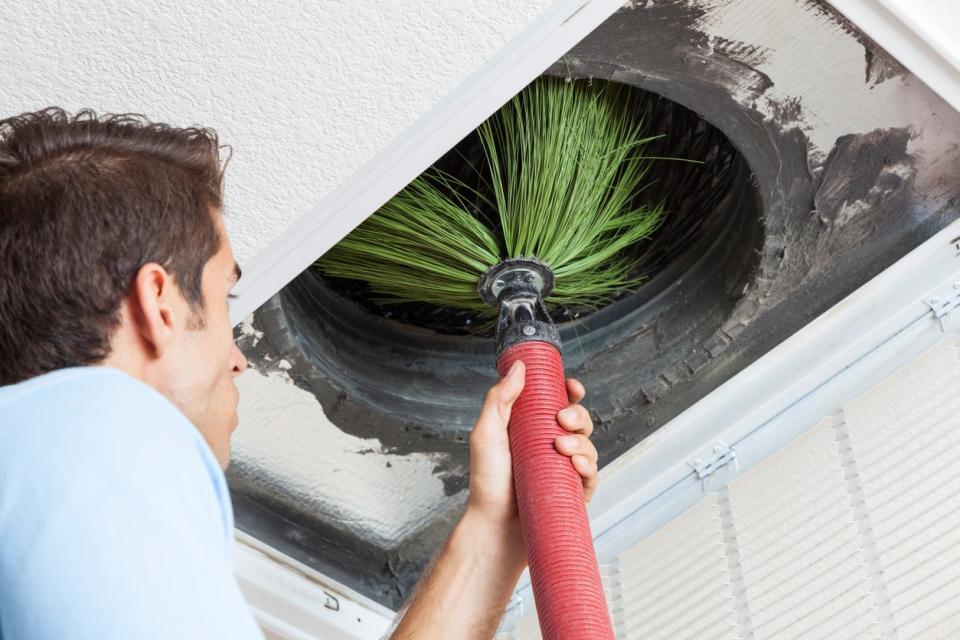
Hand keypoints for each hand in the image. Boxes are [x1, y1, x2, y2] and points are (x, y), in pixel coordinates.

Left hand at [465, 360, 599, 549]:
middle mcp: (549, 446)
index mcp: (531, 428)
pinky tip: (576, 464)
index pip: (558, 402)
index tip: (572, 387)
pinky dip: (589, 465)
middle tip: (561, 420)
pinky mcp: (573, 492)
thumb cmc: (487, 483)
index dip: (570, 392)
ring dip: (582, 440)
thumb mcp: (487, 434)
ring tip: (562, 448)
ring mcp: (563, 469)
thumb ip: (500, 398)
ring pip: (589, 444)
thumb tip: (519, 366)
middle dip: (577, 414)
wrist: (494, 527)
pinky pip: (592, 474)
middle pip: (578, 420)